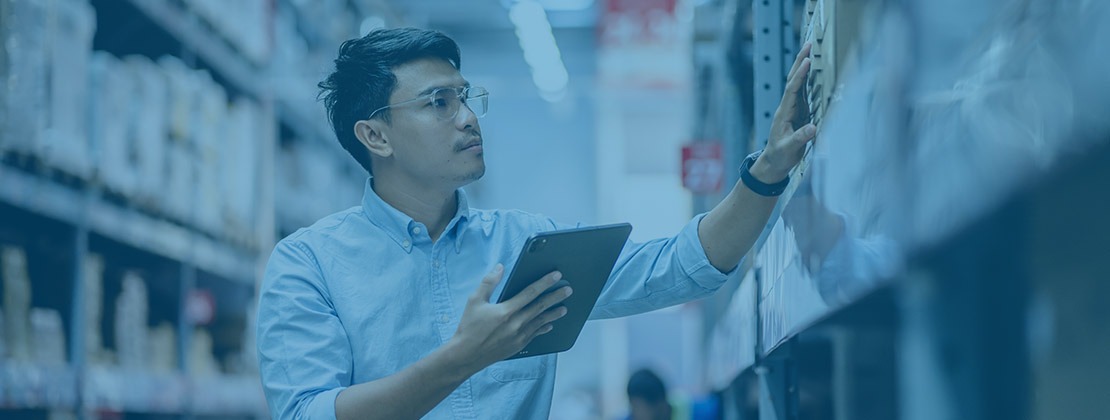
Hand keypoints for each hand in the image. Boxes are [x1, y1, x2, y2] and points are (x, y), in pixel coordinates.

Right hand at [449, 264, 571, 371]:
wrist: (466, 355)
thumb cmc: (468, 327)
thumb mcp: (475, 300)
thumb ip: (489, 282)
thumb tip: (500, 268)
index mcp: (506, 310)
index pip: (531, 293)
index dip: (545, 282)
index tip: (556, 276)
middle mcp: (516, 324)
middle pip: (541, 307)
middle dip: (556, 297)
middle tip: (568, 290)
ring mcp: (519, 336)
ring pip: (541, 322)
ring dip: (554, 314)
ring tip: (564, 308)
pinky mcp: (518, 346)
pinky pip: (535, 334)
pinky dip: (543, 328)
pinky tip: (549, 325)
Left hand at [751, 42, 818, 182]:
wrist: (774, 162)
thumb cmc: (780, 156)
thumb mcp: (789, 149)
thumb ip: (800, 138)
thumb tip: (814, 128)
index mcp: (784, 113)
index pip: (792, 90)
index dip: (800, 75)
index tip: (807, 61)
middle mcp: (787, 107)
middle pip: (793, 80)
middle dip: (799, 62)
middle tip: (808, 44)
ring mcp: (793, 109)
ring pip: (798, 84)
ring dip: (803, 67)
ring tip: (811, 51)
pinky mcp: (799, 113)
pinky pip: (804, 92)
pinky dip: (808, 79)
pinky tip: (814, 70)